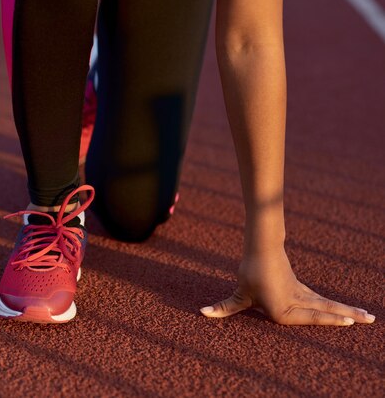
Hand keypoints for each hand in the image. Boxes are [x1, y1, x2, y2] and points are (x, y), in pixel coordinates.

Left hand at [200, 250, 375, 325]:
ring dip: (346, 309)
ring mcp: (301, 294)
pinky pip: (320, 300)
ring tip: (368, 316)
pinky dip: (333, 306)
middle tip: (370, 319)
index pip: (310, 317)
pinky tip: (344, 310)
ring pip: (326, 304)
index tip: (350, 321)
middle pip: (325, 310)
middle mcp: (296, 303)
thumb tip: (202, 313)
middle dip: (346, 316)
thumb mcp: (238, 293)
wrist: (260, 248)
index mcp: (283, 309)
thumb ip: (224, 307)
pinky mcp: (300, 288)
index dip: (330, 319)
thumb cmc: (249, 272)